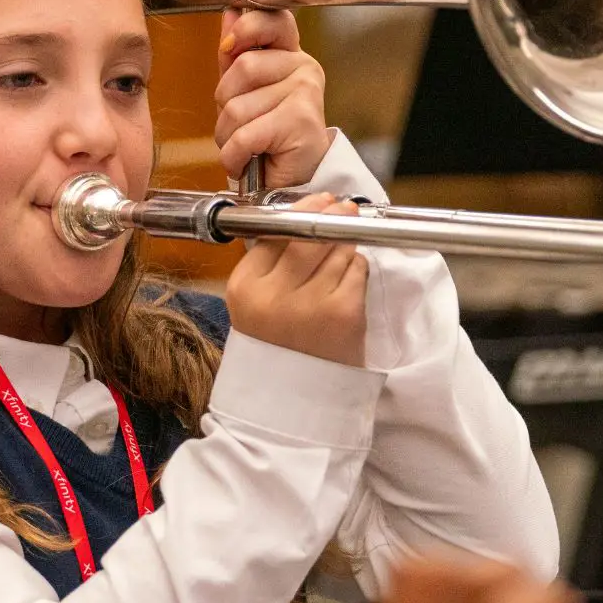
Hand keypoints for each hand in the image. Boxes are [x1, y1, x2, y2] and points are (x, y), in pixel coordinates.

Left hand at [216, 9, 335, 189]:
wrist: (290, 183)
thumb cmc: (267, 136)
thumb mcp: (245, 91)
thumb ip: (236, 54)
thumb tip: (229, 12)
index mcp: (291, 54)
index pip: (274, 19)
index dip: (247, 27)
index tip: (229, 47)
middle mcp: (304, 68)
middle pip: (243, 67)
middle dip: (225, 103)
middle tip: (239, 124)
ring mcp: (306, 93)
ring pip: (237, 107)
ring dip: (228, 136)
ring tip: (245, 146)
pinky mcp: (300, 121)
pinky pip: (244, 134)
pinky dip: (234, 155)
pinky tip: (246, 160)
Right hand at [225, 193, 367, 364]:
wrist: (290, 403)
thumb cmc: (275, 346)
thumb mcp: (255, 302)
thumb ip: (271, 262)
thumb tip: (307, 212)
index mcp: (244, 287)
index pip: (276, 231)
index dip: (302, 210)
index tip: (319, 199)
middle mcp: (274, 294)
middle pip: (309, 234)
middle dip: (331, 213)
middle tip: (344, 205)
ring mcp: (310, 304)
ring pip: (338, 249)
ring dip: (345, 247)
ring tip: (340, 260)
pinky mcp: (343, 314)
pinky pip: (357, 270)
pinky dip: (357, 270)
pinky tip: (347, 285)